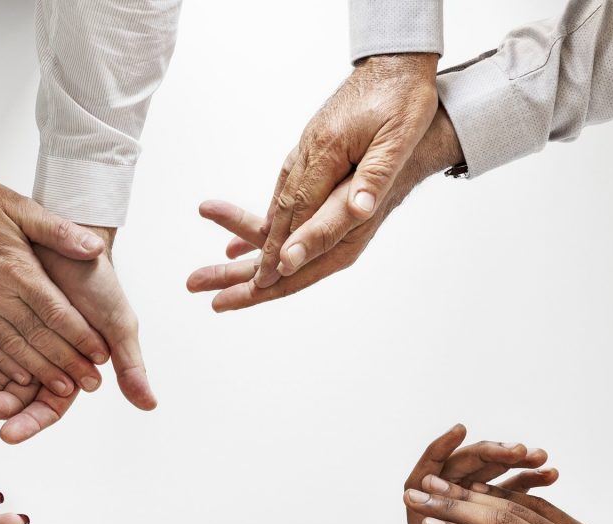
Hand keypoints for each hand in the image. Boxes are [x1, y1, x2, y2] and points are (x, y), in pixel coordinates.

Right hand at [0, 171, 110, 396]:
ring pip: (12, 348)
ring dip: (40, 373)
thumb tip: (96, 247)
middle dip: (67, 363)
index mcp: (17, 269)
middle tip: (92, 384)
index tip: (102, 354)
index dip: (81, 336)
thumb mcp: (20, 206)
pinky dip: (4, 366)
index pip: (56, 312)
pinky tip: (22, 380)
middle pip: (38, 337)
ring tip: (64, 390)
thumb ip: (58, 230)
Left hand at [0, 226, 155, 442]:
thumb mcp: (117, 324)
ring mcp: (22, 344)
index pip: (51, 406)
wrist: (69, 238)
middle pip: (19, 398)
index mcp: (75, 369)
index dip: (31, 422)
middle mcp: (47, 362)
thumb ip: (130, 365)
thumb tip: (149, 405)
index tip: (8, 433)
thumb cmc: (98, 281)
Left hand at [188, 107, 462, 311]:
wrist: (420, 136)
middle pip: (274, 271)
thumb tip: (310, 245)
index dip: (255, 286)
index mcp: (341, 243)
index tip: (222, 298)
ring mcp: (324, 232)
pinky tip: (230, 246)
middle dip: (232, 281)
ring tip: (197, 273)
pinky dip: (252, 237)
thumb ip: (345, 208)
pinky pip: (281, 233)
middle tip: (192, 284)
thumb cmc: (398, 154)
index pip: (291, 272)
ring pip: (272, 252)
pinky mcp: (320, 214)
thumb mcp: (372, 178)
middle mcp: (331, 244)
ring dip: (233, 261)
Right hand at [253, 53, 438, 287]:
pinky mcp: (316, 138)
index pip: (301, 209)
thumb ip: (376, 175)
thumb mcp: (399, 137)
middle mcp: (311, 147)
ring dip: (269, 226)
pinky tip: (274, 215)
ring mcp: (310, 142)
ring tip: (255, 252)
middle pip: (284, 205)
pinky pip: (290, 177)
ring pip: (283, 192)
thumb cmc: (404, 95)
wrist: (396, 57)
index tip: (271, 275)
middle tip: (256, 277)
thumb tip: (358, 210)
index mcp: (328, 150)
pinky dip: (278, 202)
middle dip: (268, 244)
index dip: (286, 246)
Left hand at [404, 425, 557, 523]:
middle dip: (485, 457)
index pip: (420, 486)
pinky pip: (508, 500)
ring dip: (510, 467)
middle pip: (455, 479)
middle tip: (520, 450)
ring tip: (541, 458)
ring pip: (484, 486)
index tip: (461, 431)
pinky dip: (527, 484)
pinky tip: (552, 474)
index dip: (436, 455)